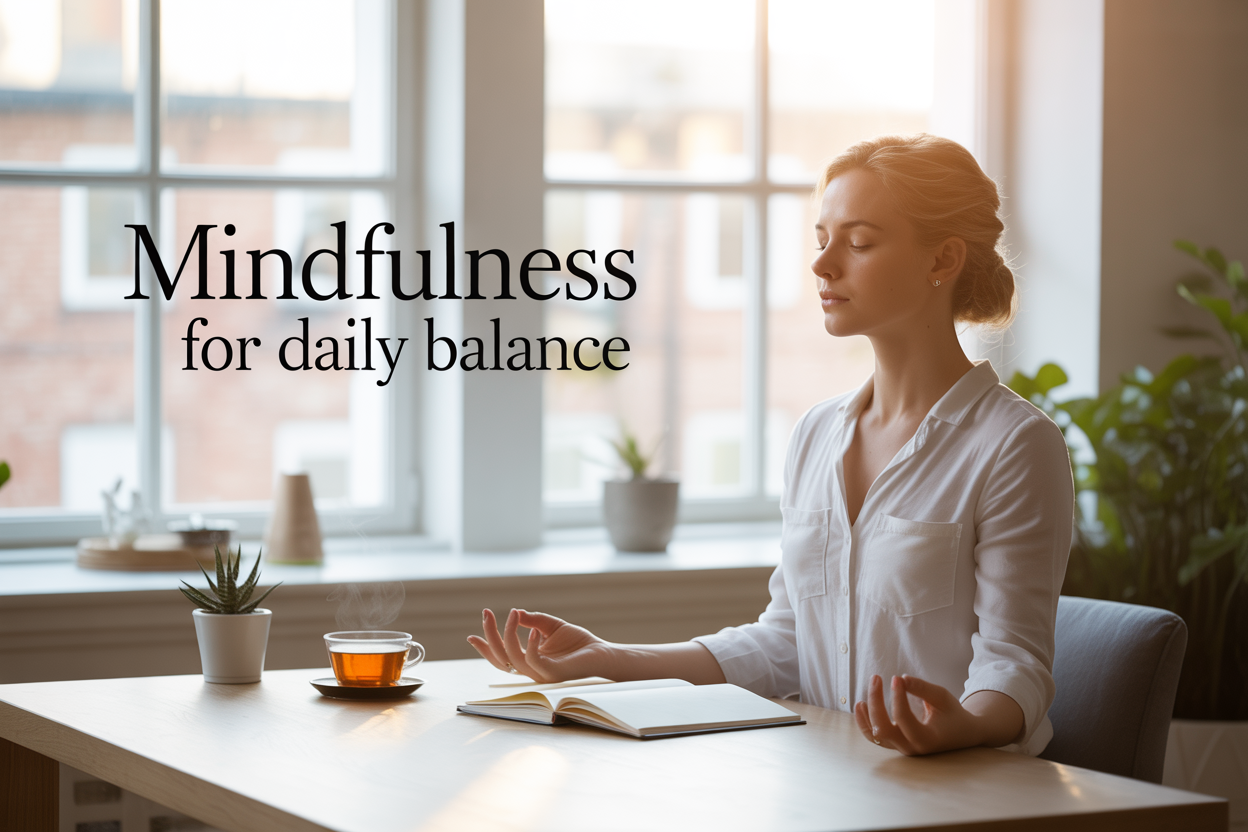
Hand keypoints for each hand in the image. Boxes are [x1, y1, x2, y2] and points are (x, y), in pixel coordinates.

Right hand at [467, 608, 615, 682]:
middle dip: (490, 635)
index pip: (500, 657)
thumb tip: (517, 613)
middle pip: (500, 657)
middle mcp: (530, 669)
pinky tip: (532, 630)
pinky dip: (530, 645)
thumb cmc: (578, 642)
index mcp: (528, 660)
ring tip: (513, 614)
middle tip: (487, 613)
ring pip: (512, 658)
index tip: (470, 636)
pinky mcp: (552, 674)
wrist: (601, 653)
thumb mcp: (551, 626)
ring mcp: (540, 673)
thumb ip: (533, 621)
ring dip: (509, 634)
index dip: (484, 648)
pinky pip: (533, 662)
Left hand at [854, 674, 992, 755]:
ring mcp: (902, 748)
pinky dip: (865, 723)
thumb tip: (901, 678)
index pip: (903, 718)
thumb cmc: (953, 714)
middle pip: (883, 729)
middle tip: (876, 678)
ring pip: (875, 735)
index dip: (897, 696)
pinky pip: (875, 736)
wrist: (962, 734)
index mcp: (927, 739)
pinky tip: (861, 705)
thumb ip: (922, 688)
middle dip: (876, 701)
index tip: (896, 678)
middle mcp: (912, 747)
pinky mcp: (897, 744)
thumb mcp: (942, 698)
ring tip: (862, 696)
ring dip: (866, 715)